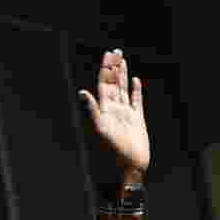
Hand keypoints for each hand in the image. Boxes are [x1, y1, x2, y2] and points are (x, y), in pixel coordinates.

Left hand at [79, 49, 148, 178]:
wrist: (129, 168)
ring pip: (124, 90)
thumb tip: (81, 92)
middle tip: (115, 51)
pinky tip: (135, 81)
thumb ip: (92, 110)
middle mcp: (114, 110)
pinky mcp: (137, 121)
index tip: (108, 55)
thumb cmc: (113, 153)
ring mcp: (126, 115)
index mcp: (105, 110)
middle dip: (114, 68)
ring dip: (123, 75)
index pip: (104, 85)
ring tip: (122, 60)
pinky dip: (136, 91)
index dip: (106, 69)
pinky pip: (136, 101)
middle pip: (113, 84)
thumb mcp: (100, 130)